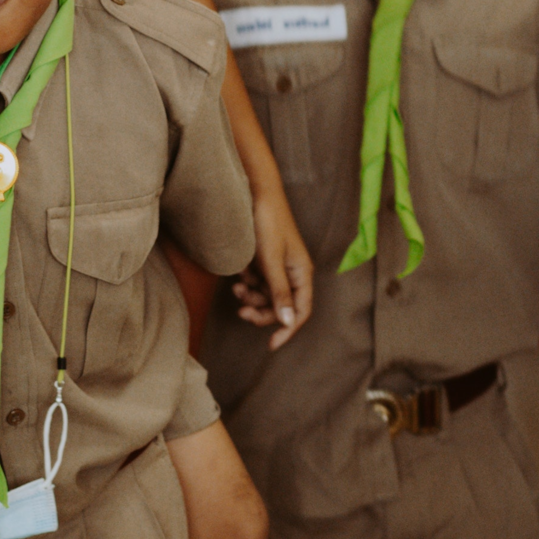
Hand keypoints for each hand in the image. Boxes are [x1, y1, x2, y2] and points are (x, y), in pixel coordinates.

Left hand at [230, 186, 316, 350]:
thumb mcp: (271, 261)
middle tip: (241, 313)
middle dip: (261, 312)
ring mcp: (277, 267)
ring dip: (251, 297)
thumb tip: (288, 322)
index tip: (271, 344)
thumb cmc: (267, 224)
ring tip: (237, 288)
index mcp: (301, 273)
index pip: (301, 311)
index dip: (288, 329)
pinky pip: (256, 283)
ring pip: (266, 297)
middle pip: (281, 307)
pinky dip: (247, 284)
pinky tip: (238, 274)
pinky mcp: (264, 262)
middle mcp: (292, 273)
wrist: (255, 194)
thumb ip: (279, 292)